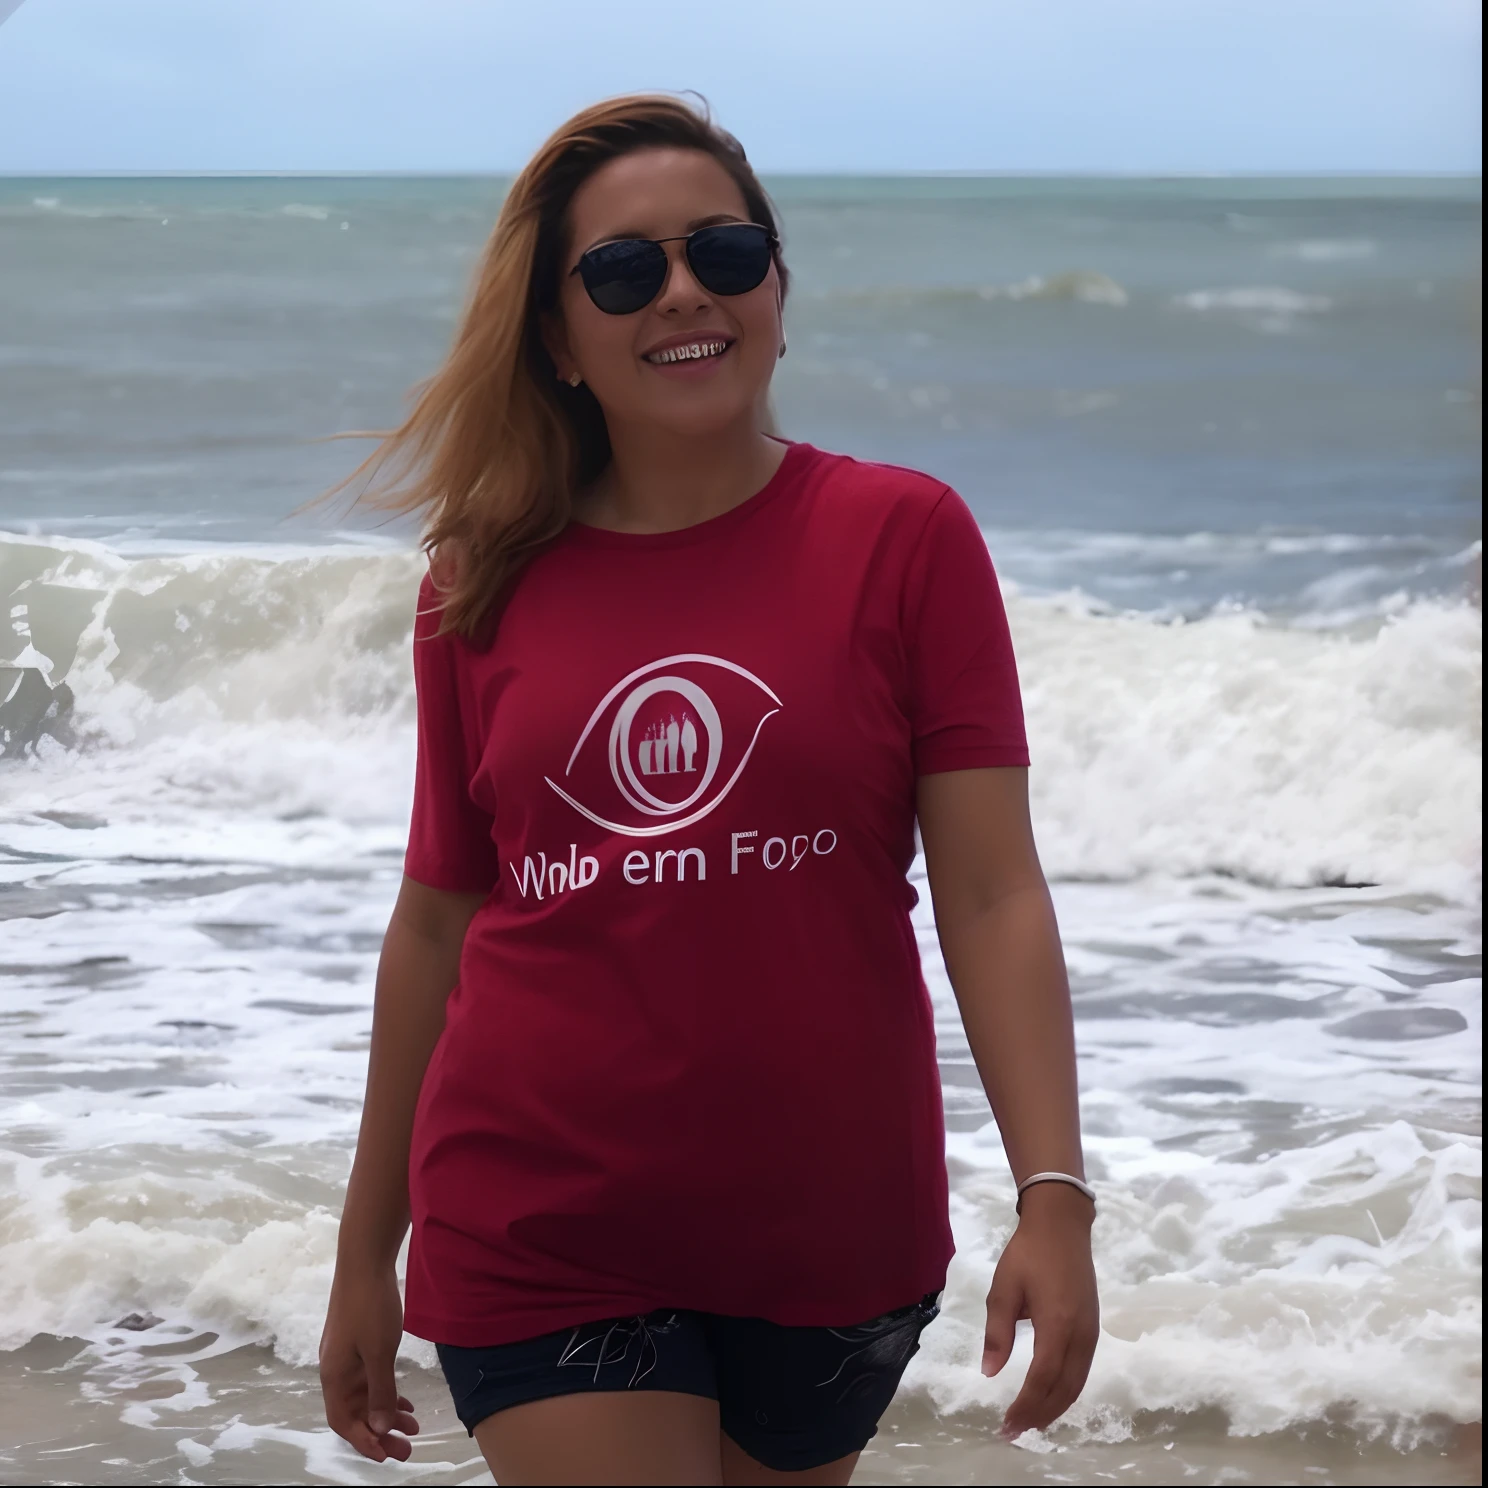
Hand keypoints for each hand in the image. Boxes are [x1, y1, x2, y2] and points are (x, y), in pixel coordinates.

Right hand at [320, 1262, 420, 1461]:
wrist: (364, 1260)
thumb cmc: (370, 1306)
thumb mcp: (378, 1352)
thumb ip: (380, 1391)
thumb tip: (380, 1429)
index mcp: (334, 1376)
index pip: (344, 1422)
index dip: (364, 1442)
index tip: (387, 1456)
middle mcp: (336, 1370)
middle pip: (356, 1412)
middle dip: (380, 1433)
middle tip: (408, 1449)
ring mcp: (347, 1356)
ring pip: (366, 1395)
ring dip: (387, 1413)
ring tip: (414, 1427)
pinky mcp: (359, 1342)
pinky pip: (371, 1378)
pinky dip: (387, 1391)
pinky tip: (405, 1400)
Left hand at [982, 1181, 1098, 1439]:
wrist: (1061, 1226)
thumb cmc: (1028, 1254)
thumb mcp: (1004, 1289)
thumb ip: (998, 1332)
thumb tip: (990, 1372)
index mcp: (1057, 1326)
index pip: (1041, 1380)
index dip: (1025, 1407)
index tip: (1006, 1425)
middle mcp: (1080, 1336)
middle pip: (1063, 1389)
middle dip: (1039, 1415)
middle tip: (1014, 1431)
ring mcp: (1091, 1332)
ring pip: (1077, 1383)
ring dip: (1055, 1407)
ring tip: (1031, 1421)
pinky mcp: (1093, 1327)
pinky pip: (1082, 1370)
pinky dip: (1066, 1390)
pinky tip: (1050, 1394)